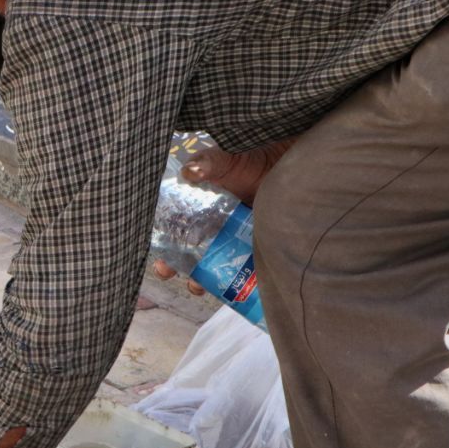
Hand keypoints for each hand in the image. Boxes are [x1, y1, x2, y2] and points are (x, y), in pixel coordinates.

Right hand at [153, 138, 294, 294]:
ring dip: (201, 280)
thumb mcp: (224, 159)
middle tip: (170, 273)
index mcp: (195, 208)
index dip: (163, 248)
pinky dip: (237, 283)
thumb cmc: (250, 160)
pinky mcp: (255, 247)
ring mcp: (232, 240)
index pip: (172, 232)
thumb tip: (190, 172)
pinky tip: (234, 288)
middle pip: (187, 254)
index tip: (160, 262)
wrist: (287, 165)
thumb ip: (207, 162)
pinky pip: (243, 269)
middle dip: (175, 268)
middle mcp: (210, 227)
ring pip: (212, 266)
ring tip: (198, 286)